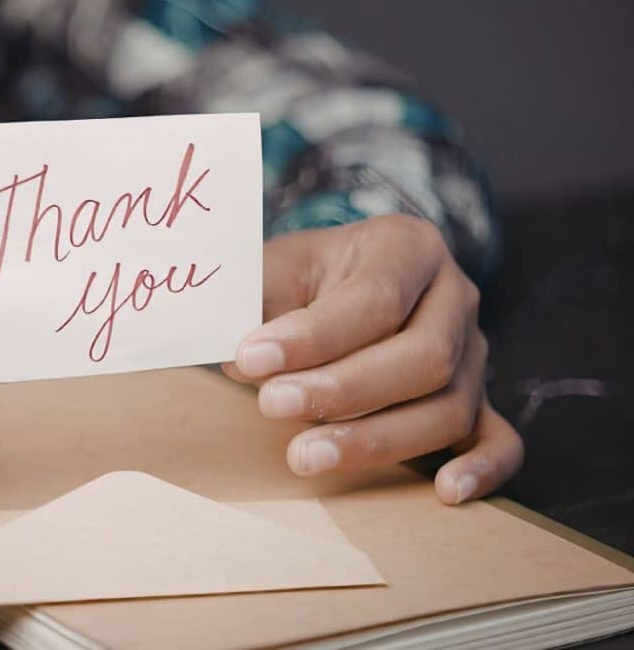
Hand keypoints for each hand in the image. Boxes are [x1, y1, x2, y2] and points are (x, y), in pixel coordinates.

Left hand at [223, 214, 522, 503]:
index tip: (249, 359)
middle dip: (343, 390)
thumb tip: (239, 360)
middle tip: (272, 406)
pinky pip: (500, 440)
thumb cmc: (302, 278)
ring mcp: (474, 353)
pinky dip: (483, 469)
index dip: (313, 336)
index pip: (374, 298)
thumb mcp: (275, 268)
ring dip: (377, 439)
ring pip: (450, 406)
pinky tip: (446, 492)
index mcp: (407, 247)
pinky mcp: (479, 401)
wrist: (336, 282)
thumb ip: (257, 305)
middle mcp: (454, 297)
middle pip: (425, 356)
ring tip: (304, 456)